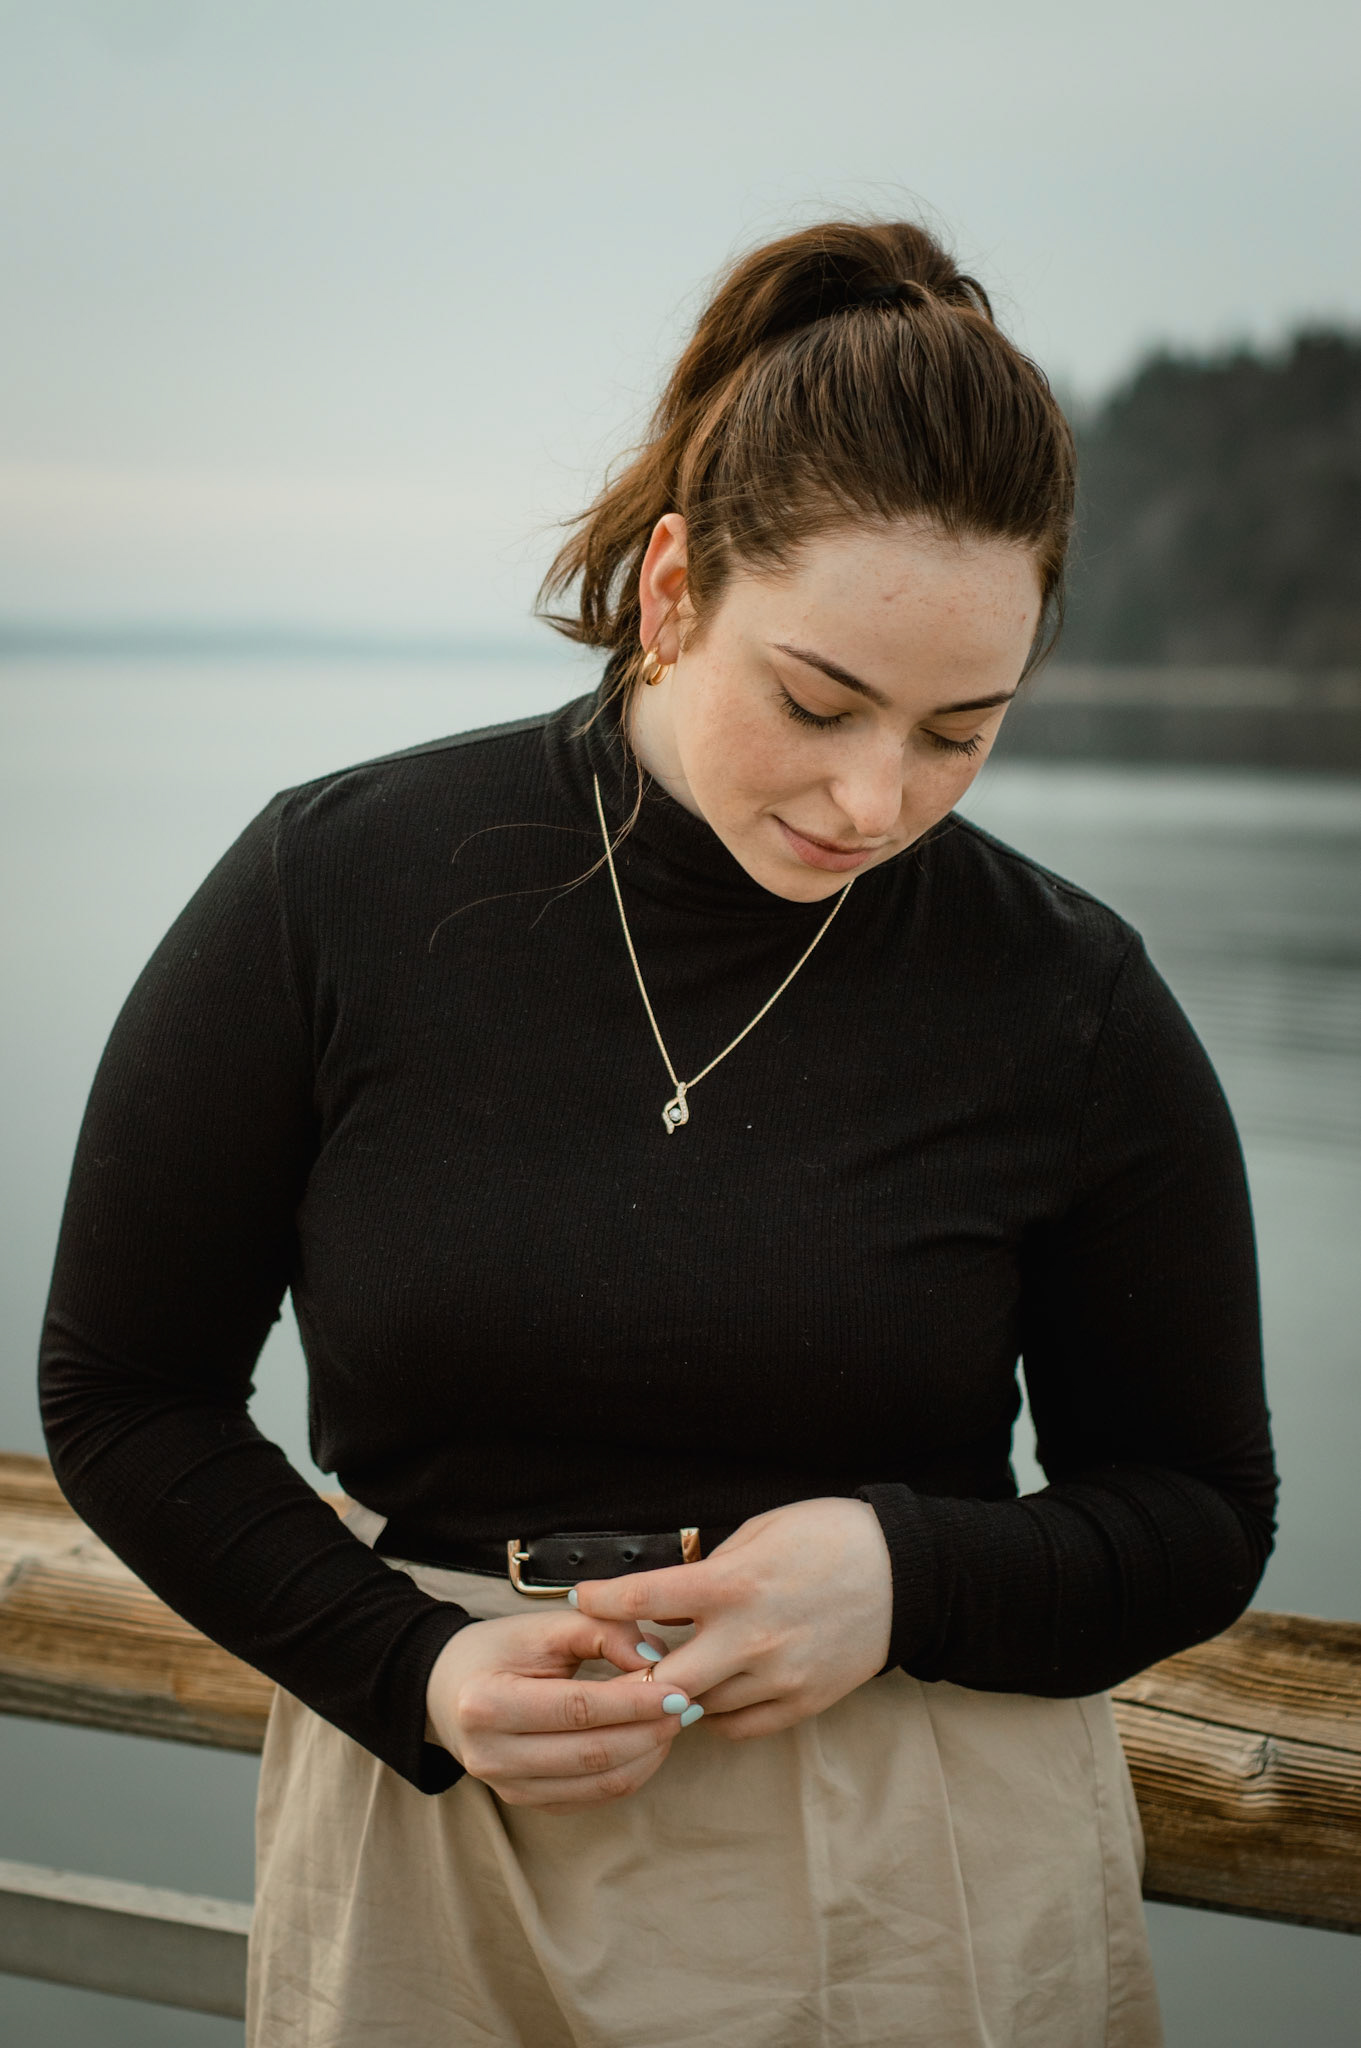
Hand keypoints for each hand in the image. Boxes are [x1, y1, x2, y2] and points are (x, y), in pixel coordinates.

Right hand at [424, 1609, 690, 1813]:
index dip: (634, 1701)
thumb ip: (602, 1630)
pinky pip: (591, 1797)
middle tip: (688, 1706)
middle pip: (591, 1753)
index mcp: (487, 1703)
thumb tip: (656, 1658)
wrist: (448, 1687)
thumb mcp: (544, 1626)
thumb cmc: (501, 1649)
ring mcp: (507, 1788)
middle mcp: (491, 1755)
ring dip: (647, 1755)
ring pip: (598, 1783)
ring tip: (674, 1722)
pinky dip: (629, 1772)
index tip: (679, 1689)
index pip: (578, 1708)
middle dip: (649, 1731)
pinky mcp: (526, 1802)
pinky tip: (649, 1742)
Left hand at [570, 1497, 892, 1740]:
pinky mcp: (803, 1702)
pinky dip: (717, 1712)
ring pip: (699, 1707)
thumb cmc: (831, 1537)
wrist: (906, 1574)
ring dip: (677, 1692)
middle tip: (619, 1662)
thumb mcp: (763, 1530)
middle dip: (631, 1676)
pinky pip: (740, 1725)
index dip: (603, 1599)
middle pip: (662, 1681)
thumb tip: (673, 1595)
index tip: (583, 1597)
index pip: (647, 1598)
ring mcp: (778, 1677)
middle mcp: (750, 1638)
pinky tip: (715, 1689)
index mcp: (735, 1585)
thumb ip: (714, 1566)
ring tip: (670, 1672)